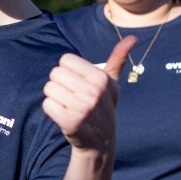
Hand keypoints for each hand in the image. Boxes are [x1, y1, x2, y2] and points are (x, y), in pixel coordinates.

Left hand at [42, 36, 136, 152]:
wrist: (100, 142)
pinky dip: (52, 110)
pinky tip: (63, 116)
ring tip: (68, 106)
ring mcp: (82, 107)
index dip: (68, 71)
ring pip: (49, 88)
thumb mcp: (112, 83)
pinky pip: (47, 104)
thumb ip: (118, 58)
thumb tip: (133, 38)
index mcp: (101, 78)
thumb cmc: (103, 106)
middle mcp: (93, 91)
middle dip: (59, 84)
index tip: (78, 83)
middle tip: (72, 96)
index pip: (65, 60)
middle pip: (55, 73)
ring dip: (55, 97)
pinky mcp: (70, 122)